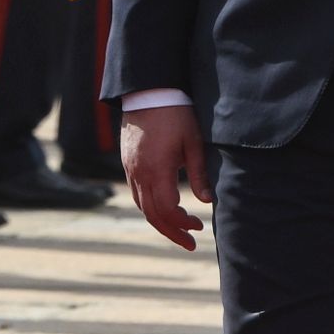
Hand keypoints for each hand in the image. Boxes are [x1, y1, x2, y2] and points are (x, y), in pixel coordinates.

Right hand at [121, 102, 212, 251]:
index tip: (199, 228)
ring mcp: (130, 168)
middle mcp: (139, 173)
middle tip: (190, 242)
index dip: (182, 224)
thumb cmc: (175, 114)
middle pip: (151, 215)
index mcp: (156, 170)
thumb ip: (199, 174)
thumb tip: (206, 201)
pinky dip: (150, 207)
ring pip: (141, 206)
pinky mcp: (127, 162)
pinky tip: (164, 207)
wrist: (147, 91)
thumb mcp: (193, 143)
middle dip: (171, 232)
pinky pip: (136, 193)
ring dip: (160, 222)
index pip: (167, 210)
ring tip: (179, 229)